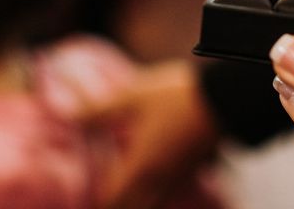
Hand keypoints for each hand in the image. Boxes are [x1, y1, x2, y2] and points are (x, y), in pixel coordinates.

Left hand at [86, 60, 219, 208]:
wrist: (226, 97)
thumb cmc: (178, 96)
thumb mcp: (133, 97)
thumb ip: (100, 110)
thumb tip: (68, 116)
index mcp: (141, 167)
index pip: (111, 201)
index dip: (98, 202)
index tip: (89, 194)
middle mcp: (161, 180)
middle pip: (133, 207)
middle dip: (117, 202)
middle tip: (106, 194)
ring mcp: (181, 176)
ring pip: (155, 201)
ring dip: (138, 198)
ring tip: (128, 186)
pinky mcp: (196, 167)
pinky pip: (172, 189)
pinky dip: (159, 189)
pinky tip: (156, 172)